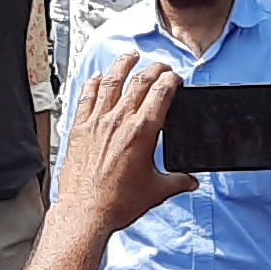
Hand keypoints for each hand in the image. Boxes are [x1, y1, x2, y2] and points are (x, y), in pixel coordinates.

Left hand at [53, 60, 198, 235]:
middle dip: (154, 69)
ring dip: (123, 66)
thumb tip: (190, 182)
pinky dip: (94, 84)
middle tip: (161, 68)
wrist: (86, 212)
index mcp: (142, 132)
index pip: (161, 92)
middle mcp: (119, 121)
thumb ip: (177, 182)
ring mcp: (97, 122)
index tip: (176, 78)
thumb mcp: (156, 191)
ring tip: (131, 57)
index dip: (171, 80)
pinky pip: (86, 97)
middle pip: (139, 82)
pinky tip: (98, 78)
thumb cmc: (117, 203)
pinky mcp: (80, 129)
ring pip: (111, 82)